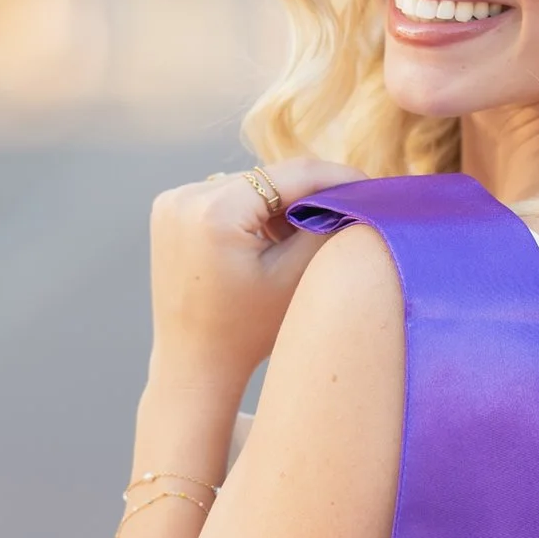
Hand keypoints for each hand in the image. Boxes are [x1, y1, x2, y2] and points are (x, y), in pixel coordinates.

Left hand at [145, 159, 346, 397]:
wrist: (193, 363)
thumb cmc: (248, 332)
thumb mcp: (296, 277)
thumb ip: (327, 227)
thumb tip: (354, 194)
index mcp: (216, 211)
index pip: (291, 174)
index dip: (337, 177)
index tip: (370, 187)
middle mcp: (186, 196)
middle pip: (267, 178)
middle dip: (306, 194)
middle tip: (341, 216)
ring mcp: (172, 201)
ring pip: (247, 185)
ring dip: (277, 202)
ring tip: (298, 237)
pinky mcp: (168, 209)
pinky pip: (224, 195)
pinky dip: (250, 210)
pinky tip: (265, 240)